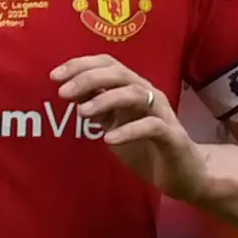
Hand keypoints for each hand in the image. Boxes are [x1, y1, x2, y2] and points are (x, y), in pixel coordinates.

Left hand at [57, 54, 207, 203]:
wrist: (182, 173)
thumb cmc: (144, 146)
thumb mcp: (113, 124)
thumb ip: (96, 107)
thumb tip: (69, 91)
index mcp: (133, 88)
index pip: (108, 64)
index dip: (81, 65)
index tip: (54, 76)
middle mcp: (148, 95)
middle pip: (120, 74)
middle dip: (89, 79)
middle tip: (63, 92)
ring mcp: (162, 114)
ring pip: (136, 95)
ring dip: (106, 100)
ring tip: (82, 113)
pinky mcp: (172, 136)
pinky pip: (152, 126)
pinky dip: (129, 130)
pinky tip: (108, 139)